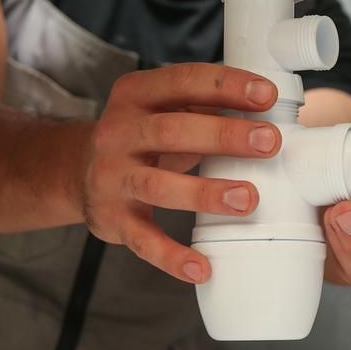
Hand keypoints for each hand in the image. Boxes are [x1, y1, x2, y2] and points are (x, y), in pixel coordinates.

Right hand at [82, 63, 281, 284]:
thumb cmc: (143, 138)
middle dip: (223, 135)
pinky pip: (143, 240)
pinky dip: (172, 257)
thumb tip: (271, 108)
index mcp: (136, 95)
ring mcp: (112, 177)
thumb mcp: (164, 110)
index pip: (183, 81)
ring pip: (158, 185)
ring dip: (204, 192)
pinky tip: (202, 267)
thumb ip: (206, 105)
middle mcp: (118, 132)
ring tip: (248, 199)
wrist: (79, 173)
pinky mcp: (112, 218)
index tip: (266, 95)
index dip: (225, 86)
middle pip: (171, 131)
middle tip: (269, 142)